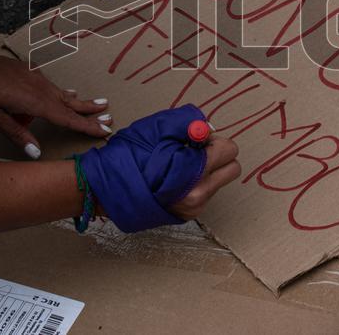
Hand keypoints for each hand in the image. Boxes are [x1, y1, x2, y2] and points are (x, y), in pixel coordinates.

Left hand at [0, 31, 111, 157]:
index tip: (105, 131)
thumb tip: (37, 153)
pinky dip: (62, 92)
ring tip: (97, 104)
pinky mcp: (26, 71)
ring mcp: (33, 77)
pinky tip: (66, 93)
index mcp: (33, 101)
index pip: (66, 118)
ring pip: (61, 93)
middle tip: (109, 116)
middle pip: (70, 103)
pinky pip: (50, 85)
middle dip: (89, 111)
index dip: (86, 126)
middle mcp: (39, 88)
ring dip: (78, 101)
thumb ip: (16, 134)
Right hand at [79, 104, 240, 231]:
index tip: (196, 138)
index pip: (229, 151)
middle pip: (232, 168)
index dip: (213, 140)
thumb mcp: (158, 128)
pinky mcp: (188, 215)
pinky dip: (196, 181)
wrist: (106, 187)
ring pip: (218, 181)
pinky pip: (205, 192)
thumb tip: (206, 127)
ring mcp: (194, 208)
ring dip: (206, 169)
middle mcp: (198, 194)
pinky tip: (173, 176)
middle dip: (217, 156)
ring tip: (178, 163)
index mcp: (193, 172)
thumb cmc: (129, 156)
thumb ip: (188, 124)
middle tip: (194, 149)